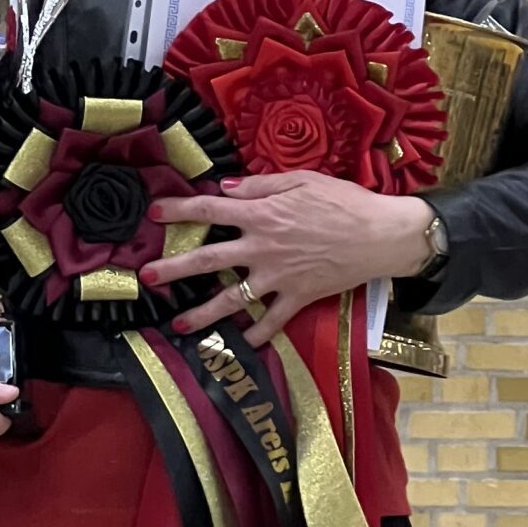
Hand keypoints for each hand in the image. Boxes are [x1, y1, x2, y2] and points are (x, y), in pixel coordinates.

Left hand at [139, 172, 436, 345]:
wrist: (380, 235)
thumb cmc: (344, 201)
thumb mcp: (302, 180)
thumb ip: (260, 184)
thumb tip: (226, 187)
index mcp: (262, 214)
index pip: (209, 210)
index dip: (179, 210)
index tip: (154, 213)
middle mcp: (262, 248)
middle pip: (208, 258)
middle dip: (174, 268)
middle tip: (146, 278)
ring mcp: (278, 277)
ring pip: (232, 299)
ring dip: (202, 313)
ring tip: (177, 325)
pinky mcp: (298, 298)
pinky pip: (271, 323)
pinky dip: (255, 337)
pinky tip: (238, 346)